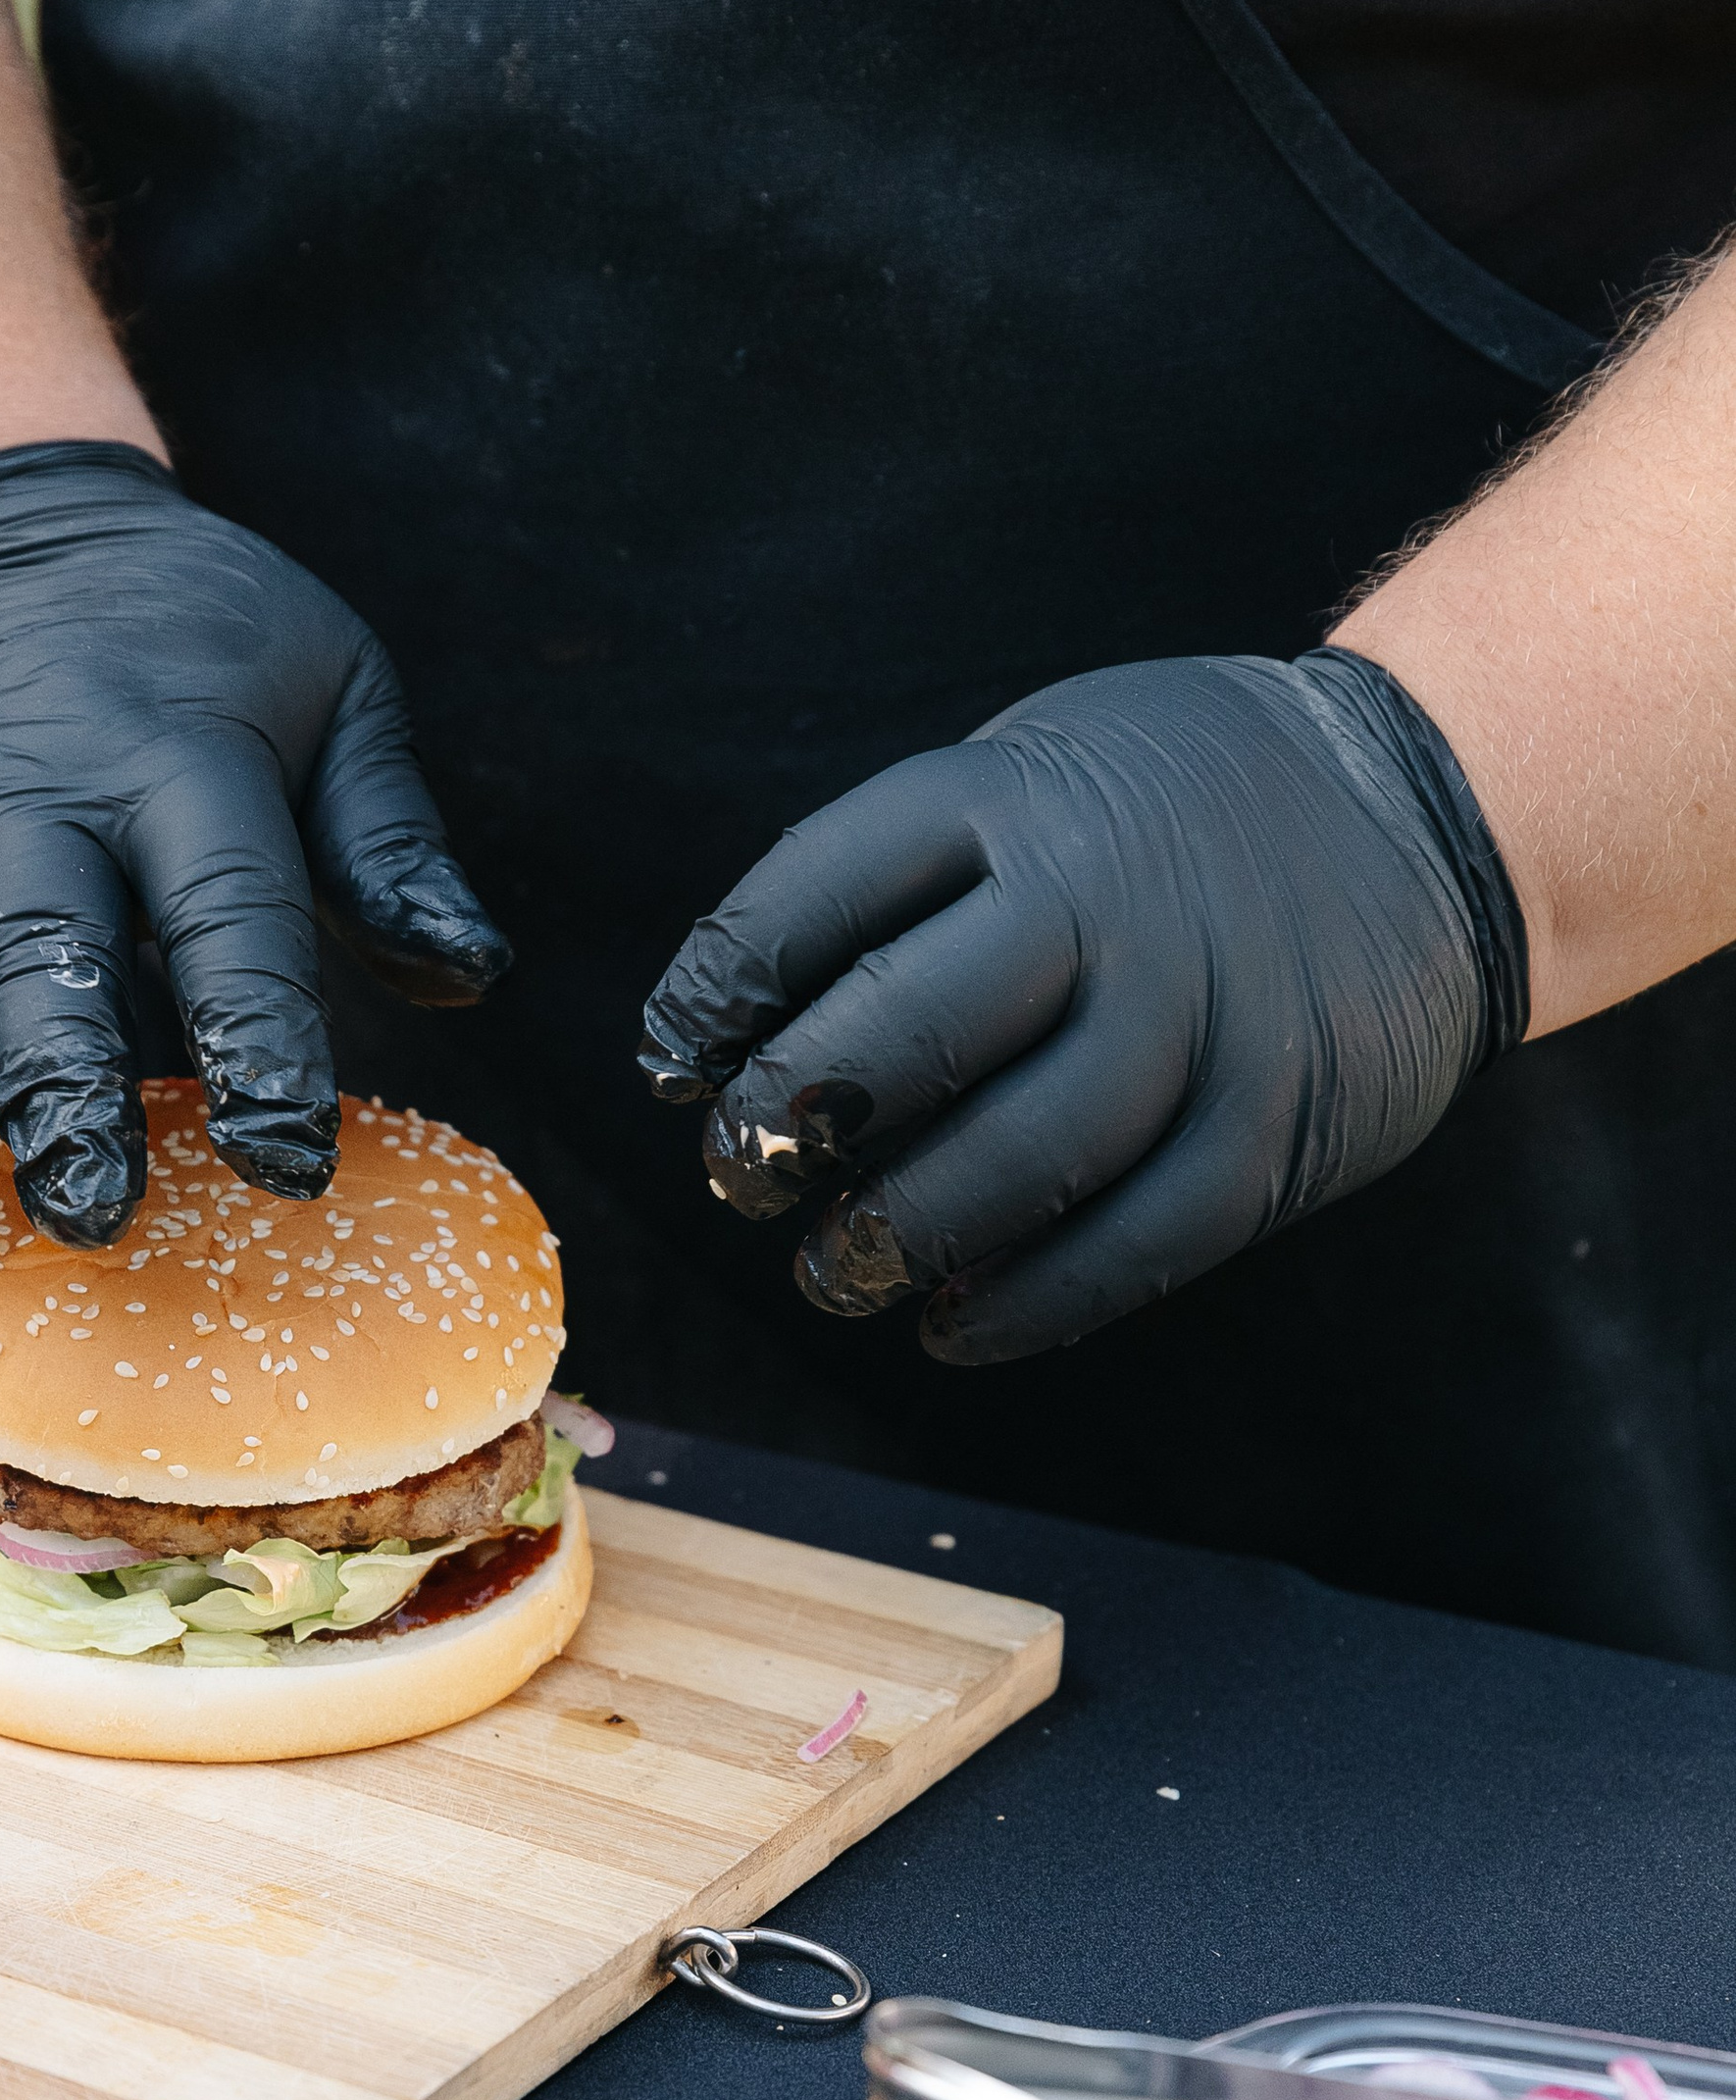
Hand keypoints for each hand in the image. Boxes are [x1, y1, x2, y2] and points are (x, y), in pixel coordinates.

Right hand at [0, 442, 508, 1238]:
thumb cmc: (198, 633)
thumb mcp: (331, 683)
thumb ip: (387, 839)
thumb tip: (469, 970)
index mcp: (178, 752)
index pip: (226, 909)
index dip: (257, 1036)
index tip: (286, 1159)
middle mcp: (31, 782)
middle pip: (39, 941)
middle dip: (60, 1083)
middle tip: (88, 1214)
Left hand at [640, 649, 1527, 1360]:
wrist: (1427, 810)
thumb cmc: (1170, 811)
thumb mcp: (1033, 775)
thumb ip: (906, 884)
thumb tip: (728, 1036)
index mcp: (1012, 796)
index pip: (813, 895)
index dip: (717, 993)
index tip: (673, 1064)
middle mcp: (1104, 902)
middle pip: (905, 1033)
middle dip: (790, 1126)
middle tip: (741, 1177)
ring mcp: (1199, 1020)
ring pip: (1016, 1160)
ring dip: (897, 1238)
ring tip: (833, 1273)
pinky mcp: (1273, 1130)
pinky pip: (1131, 1246)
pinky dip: (1027, 1305)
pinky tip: (951, 1324)